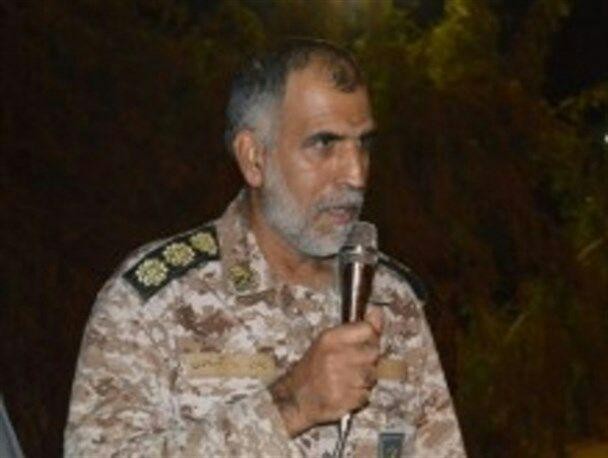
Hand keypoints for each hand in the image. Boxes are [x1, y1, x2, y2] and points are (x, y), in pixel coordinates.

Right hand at [270, 307, 383, 436]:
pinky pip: (365, 395)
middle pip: (373, 352)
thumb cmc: (314, 366)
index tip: (367, 341)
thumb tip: (378, 312)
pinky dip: (360, 395)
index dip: (372, 336)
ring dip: (365, 379)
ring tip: (350, 379)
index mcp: (330, 338)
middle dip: (370, 359)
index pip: (368, 329)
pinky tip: (346, 392)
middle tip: (356, 363)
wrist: (295, 397)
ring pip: (371, 376)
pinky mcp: (342, 399)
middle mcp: (334, 356)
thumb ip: (356, 328)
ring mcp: (338, 379)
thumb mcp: (328, 341)